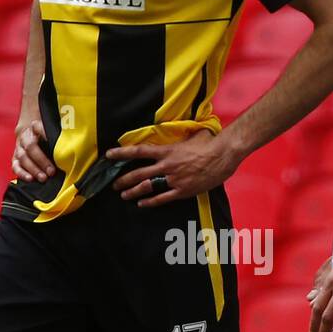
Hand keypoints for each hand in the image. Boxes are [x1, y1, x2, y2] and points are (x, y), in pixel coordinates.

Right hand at [12, 117, 54, 182]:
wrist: (31, 135)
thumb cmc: (46, 136)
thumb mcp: (52, 131)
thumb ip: (58, 136)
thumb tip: (71, 146)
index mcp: (35, 127)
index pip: (39, 128)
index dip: (46, 135)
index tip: (57, 144)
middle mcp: (25, 137)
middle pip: (30, 147)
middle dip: (41, 160)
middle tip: (51, 171)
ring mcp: (19, 148)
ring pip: (23, 157)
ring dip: (33, 169)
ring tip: (43, 178)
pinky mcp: (15, 159)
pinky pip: (15, 166)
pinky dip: (21, 173)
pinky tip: (30, 179)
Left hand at [108, 130, 237, 205]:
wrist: (223, 155)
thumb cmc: (210, 143)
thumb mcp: (192, 135)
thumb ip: (181, 135)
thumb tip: (180, 127)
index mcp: (167, 150)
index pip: (139, 151)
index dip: (122, 153)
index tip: (109, 155)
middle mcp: (167, 165)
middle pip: (139, 173)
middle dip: (124, 179)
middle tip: (114, 184)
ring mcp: (174, 179)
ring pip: (147, 187)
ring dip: (133, 191)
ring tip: (124, 195)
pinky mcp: (182, 190)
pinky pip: (162, 198)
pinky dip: (150, 202)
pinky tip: (142, 204)